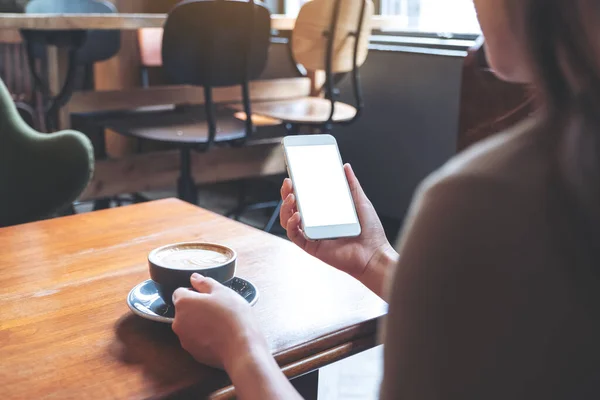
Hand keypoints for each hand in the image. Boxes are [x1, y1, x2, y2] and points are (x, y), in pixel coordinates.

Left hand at [172, 274, 268, 370]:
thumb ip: (205, 283)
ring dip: (200, 323)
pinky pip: (197, 340)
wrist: (242, 348)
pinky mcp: (193, 353)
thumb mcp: (222, 291)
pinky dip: (205, 337)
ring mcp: (184, 339)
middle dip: (197, 308)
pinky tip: (220, 336)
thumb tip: (194, 278)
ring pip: (190, 326)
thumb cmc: (233, 316)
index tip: (210, 296)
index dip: (195, 292)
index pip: (180, 292)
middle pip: (184, 310)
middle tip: (218, 309)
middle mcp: (178, 322)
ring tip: (221, 324)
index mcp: (183, 303)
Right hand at [280, 164, 397, 282]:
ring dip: (285, 208)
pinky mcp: (311, 247)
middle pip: (292, 208)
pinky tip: (297, 216)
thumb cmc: (370, 231)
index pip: (305, 198)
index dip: (296, 187)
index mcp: (325, 213)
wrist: (374, 253)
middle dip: (286, 194)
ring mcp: (312, 235)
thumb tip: (345, 167)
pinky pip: (294, 235)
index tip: (294, 175)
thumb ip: (352, 184)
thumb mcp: (360, 201)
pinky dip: (291, 225)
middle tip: (289, 183)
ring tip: (292, 197)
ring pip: (288, 221)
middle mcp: (316, 224)